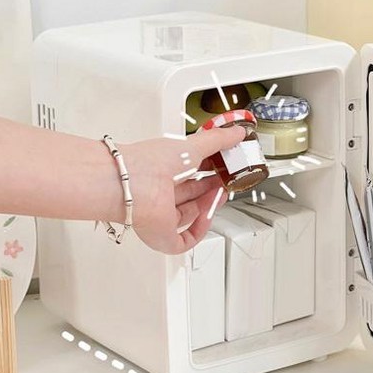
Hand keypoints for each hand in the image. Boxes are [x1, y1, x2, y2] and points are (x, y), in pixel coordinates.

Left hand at [121, 126, 244, 253]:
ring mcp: (161, 217)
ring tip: (222, 192)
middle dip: (211, 188)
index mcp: (163, 172)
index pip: (188, 174)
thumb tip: (237, 133)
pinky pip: (186, 239)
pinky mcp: (163, 236)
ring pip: (190, 216)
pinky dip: (200, 228)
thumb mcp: (193, 146)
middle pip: (191, 195)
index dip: (208, 171)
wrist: (134, 185)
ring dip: (208, 205)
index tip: (224, 166)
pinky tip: (208, 215)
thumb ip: (218, 140)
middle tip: (228, 180)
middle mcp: (160, 194)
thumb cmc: (151, 163)